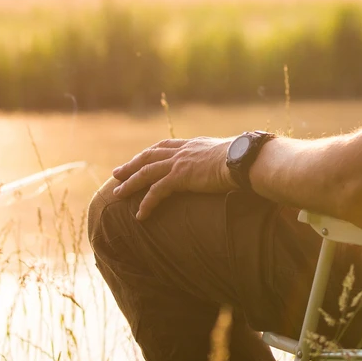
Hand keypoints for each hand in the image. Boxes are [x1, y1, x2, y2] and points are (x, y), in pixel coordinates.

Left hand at [112, 137, 236, 219]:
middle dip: (131, 165)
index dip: (150, 153)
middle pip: (149, 156)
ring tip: (117, 194)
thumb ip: (223, 159)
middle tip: (117, 173)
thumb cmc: (244, 159)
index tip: (139, 158)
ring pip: (146, 172)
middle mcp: (183, 151)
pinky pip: (157, 191)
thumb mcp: (230, 154)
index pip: (165, 146)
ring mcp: (180, 163)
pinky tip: (140, 215)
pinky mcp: (180, 177)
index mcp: (193, 144)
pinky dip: (146, 203)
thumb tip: (232, 165)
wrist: (244, 159)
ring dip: (130, 183)